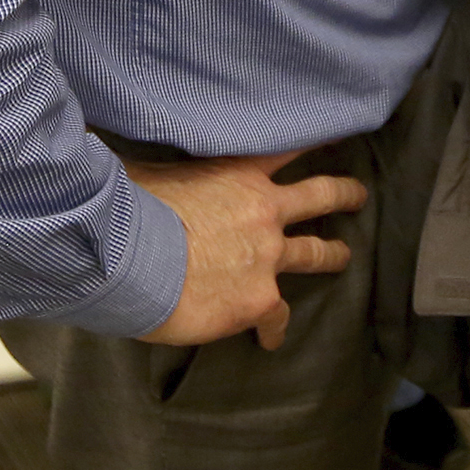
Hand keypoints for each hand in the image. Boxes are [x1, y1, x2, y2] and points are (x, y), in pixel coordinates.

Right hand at [130, 150, 366, 349]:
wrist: (132, 259)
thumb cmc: (129, 209)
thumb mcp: (145, 167)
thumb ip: (152, 163)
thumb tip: (110, 142)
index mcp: (238, 174)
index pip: (285, 148)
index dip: (315, 138)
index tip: (340, 131)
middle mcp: (264, 210)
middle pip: (321, 196)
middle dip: (345, 195)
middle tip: (359, 196)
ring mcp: (268, 256)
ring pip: (315, 252)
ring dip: (332, 255)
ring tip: (341, 257)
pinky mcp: (261, 299)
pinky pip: (279, 317)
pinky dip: (276, 328)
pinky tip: (271, 338)